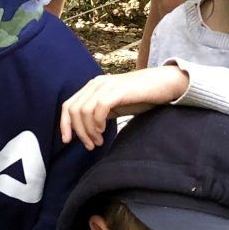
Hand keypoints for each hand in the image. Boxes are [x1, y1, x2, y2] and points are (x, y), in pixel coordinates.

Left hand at [58, 66, 188, 149]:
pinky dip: (98, 122)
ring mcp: (106, 85)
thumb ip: (98, 114)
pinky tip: (104, 131)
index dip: (64, 124)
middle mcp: (96, 84)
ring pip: (84, 110)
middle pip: (73, 110)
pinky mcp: (118, 90)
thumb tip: (84, 131)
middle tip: (90, 145)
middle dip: (79, 131)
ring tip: (99, 141)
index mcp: (92, 87)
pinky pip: (99, 107)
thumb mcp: (114, 107)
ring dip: (89, 130)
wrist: (163, 85)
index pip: (68, 105)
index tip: (67, 141)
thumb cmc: (140, 97)